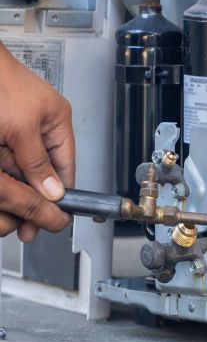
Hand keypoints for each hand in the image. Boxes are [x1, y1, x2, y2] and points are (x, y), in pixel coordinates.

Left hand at [0, 45, 73, 241]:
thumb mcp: (20, 126)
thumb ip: (37, 162)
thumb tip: (53, 191)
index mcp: (56, 121)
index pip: (65, 168)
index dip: (59, 194)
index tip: (52, 215)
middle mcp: (37, 126)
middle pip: (40, 172)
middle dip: (31, 192)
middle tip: (26, 220)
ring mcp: (15, 128)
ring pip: (17, 168)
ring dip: (12, 181)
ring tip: (11, 199)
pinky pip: (3, 159)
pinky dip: (2, 170)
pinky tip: (1, 178)